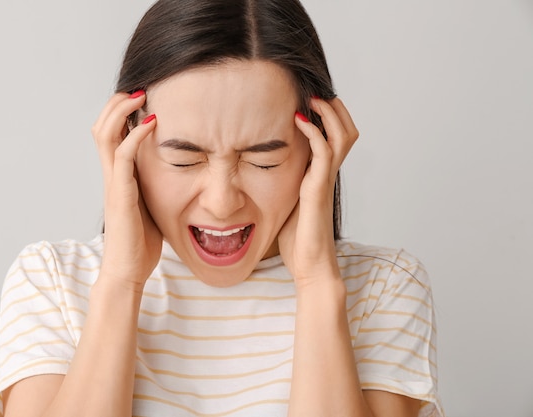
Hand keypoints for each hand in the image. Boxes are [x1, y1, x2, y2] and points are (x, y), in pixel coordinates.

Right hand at [91, 92, 161, 290]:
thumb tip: (172, 175)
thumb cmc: (140, 243)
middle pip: (101, 126)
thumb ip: (152, 187)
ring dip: (122, 110)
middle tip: (140, 88)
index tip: (143, 97)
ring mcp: (113, 183)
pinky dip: (136, 135)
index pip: (111, 134)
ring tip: (141, 94)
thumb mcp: (149, 206)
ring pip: (105, 134)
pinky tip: (152, 122)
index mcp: (118, 177)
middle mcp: (111, 175)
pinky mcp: (121, 194)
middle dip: (117, 103)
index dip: (121, 112)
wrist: (127, 272)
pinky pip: (123, 156)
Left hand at [278, 97, 358, 285]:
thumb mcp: (288, 202)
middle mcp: (328, 174)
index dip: (329, 116)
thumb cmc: (298, 239)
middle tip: (315, 92)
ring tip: (312, 97)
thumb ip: (285, 184)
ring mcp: (325, 180)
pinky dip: (314, 131)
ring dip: (328, 113)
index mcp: (322, 175)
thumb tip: (262, 172)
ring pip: (342, 135)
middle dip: (334, 108)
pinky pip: (323, 152)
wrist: (310, 266)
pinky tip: (298, 120)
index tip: (309, 100)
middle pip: (347, 130)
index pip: (336, 137)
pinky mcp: (318, 188)